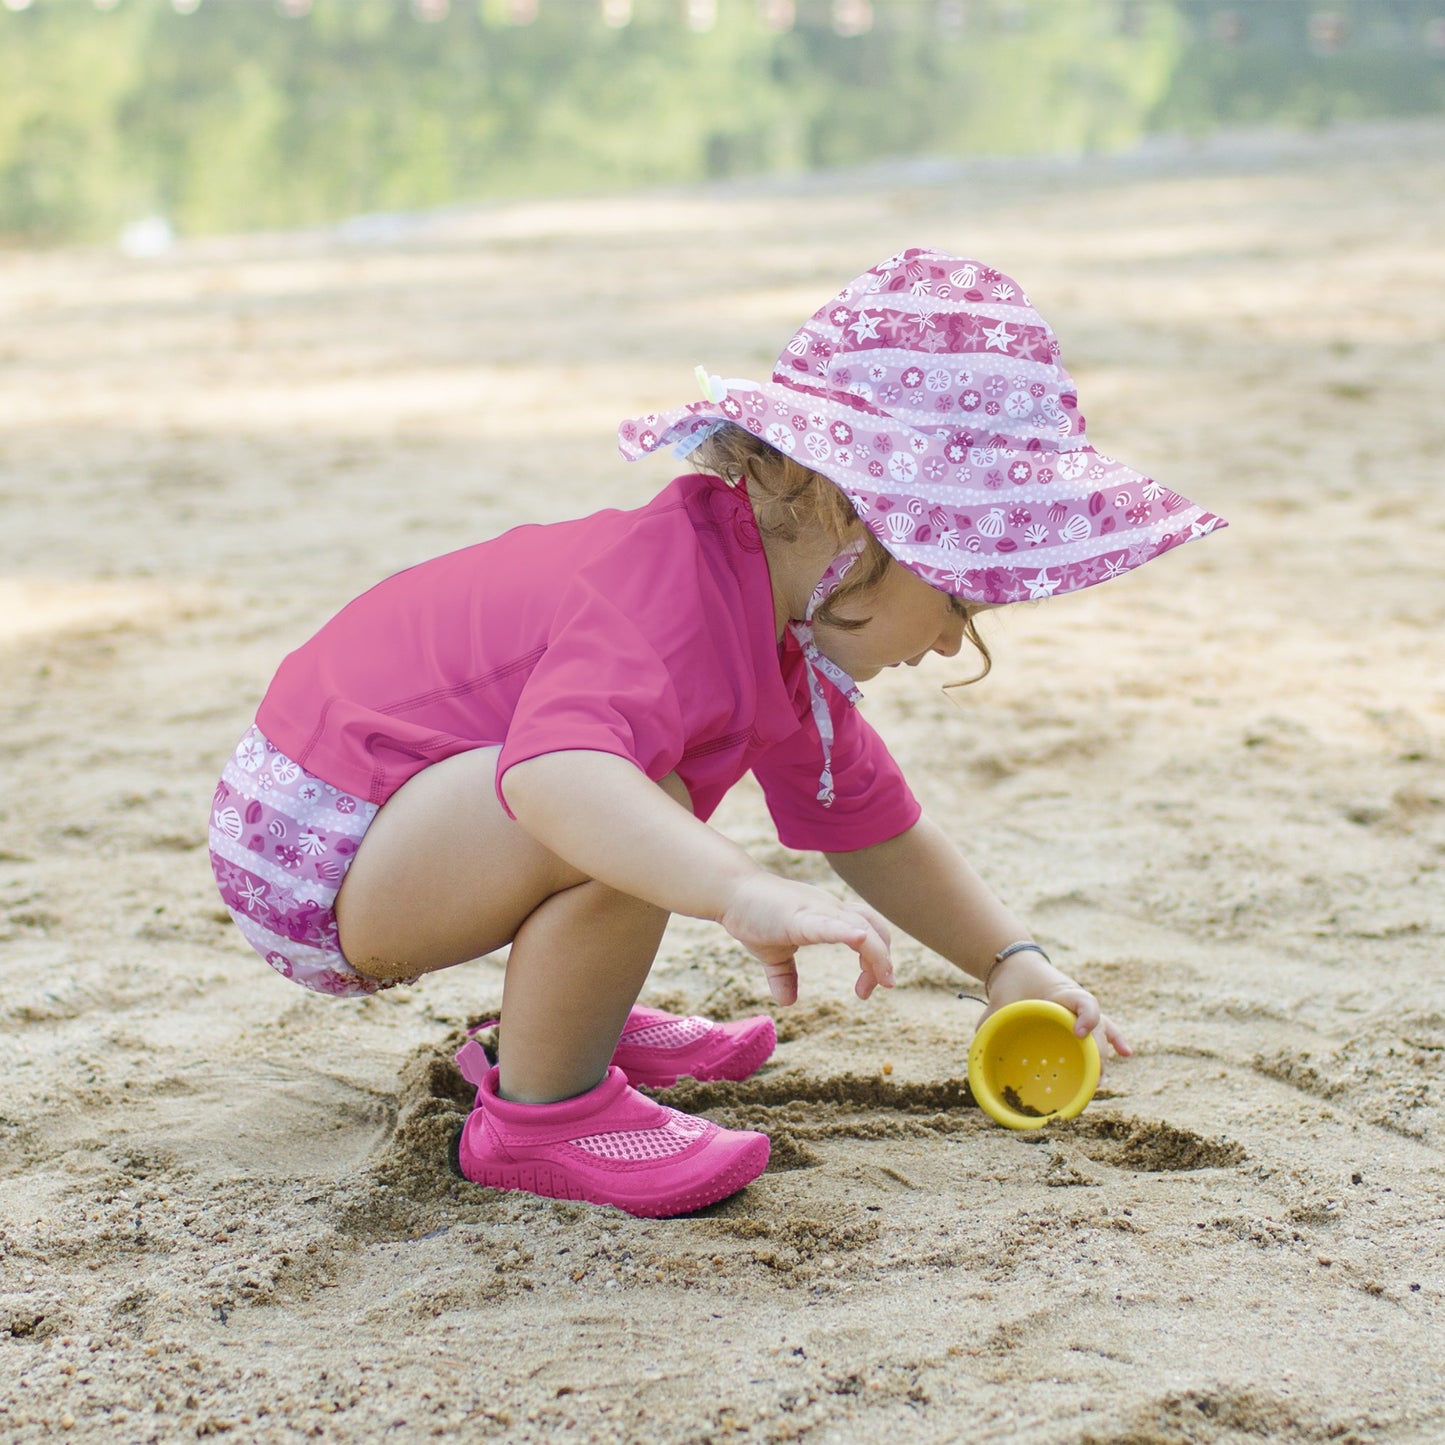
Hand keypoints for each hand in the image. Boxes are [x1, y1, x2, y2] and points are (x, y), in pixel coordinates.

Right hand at [719, 872, 893, 1004]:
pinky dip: (847, 931)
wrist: (729, 890)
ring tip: (882, 978)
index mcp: (828, 915)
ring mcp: (815, 909)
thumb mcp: (772, 953)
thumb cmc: (751, 915)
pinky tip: (859, 938)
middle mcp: (829, 908)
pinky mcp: (797, 916)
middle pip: (873, 925)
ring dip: (876, 952)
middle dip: (884, 958)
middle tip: (885, 985)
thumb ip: (783, 975)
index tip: (866, 989)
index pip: (868, 930)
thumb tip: (787, 1002)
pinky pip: (827, 923)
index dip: (877, 957)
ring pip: (859, 925)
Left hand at [977, 948, 1131, 1062]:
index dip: (1087, 1019)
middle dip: (1097, 1052)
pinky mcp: (1082, 1017)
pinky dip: (1116, 1038)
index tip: (1080, 1034)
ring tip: (1101, 1077)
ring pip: (1103, 1030)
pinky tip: (1127, 1054)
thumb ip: (990, 1020)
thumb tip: (979, 1044)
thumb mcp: (998, 1001)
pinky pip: (1105, 1027)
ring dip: (1104, 1053)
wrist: (1016, 966)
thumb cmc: (1009, 985)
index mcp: (1059, 993)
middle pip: (1098, 1025)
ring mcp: (1081, 1010)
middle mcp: (1075, 1001)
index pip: (1084, 1002)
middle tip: (1093, 1074)